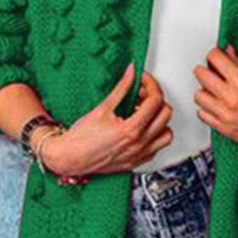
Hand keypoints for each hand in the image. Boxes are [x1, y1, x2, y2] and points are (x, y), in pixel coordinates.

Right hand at [35, 63, 173, 176]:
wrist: (70, 158)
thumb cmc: (81, 138)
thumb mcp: (102, 108)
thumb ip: (121, 89)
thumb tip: (130, 74)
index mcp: (131, 130)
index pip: (156, 101)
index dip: (151, 84)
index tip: (142, 80)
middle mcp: (139, 144)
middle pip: (165, 115)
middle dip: (156, 100)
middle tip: (142, 95)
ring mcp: (139, 155)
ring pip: (167, 134)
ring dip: (159, 121)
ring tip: (144, 113)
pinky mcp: (135, 163)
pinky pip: (156, 149)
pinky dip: (154, 137)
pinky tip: (141, 129)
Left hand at [191, 43, 237, 160]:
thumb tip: (227, 52)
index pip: (214, 58)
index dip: (214, 55)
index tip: (216, 57)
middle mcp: (231, 98)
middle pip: (200, 74)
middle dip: (206, 70)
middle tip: (212, 72)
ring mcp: (225, 114)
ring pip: (198, 95)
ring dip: (205, 91)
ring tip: (215, 92)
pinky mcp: (222, 128)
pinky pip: (201, 114)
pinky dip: (206, 109)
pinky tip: (215, 106)